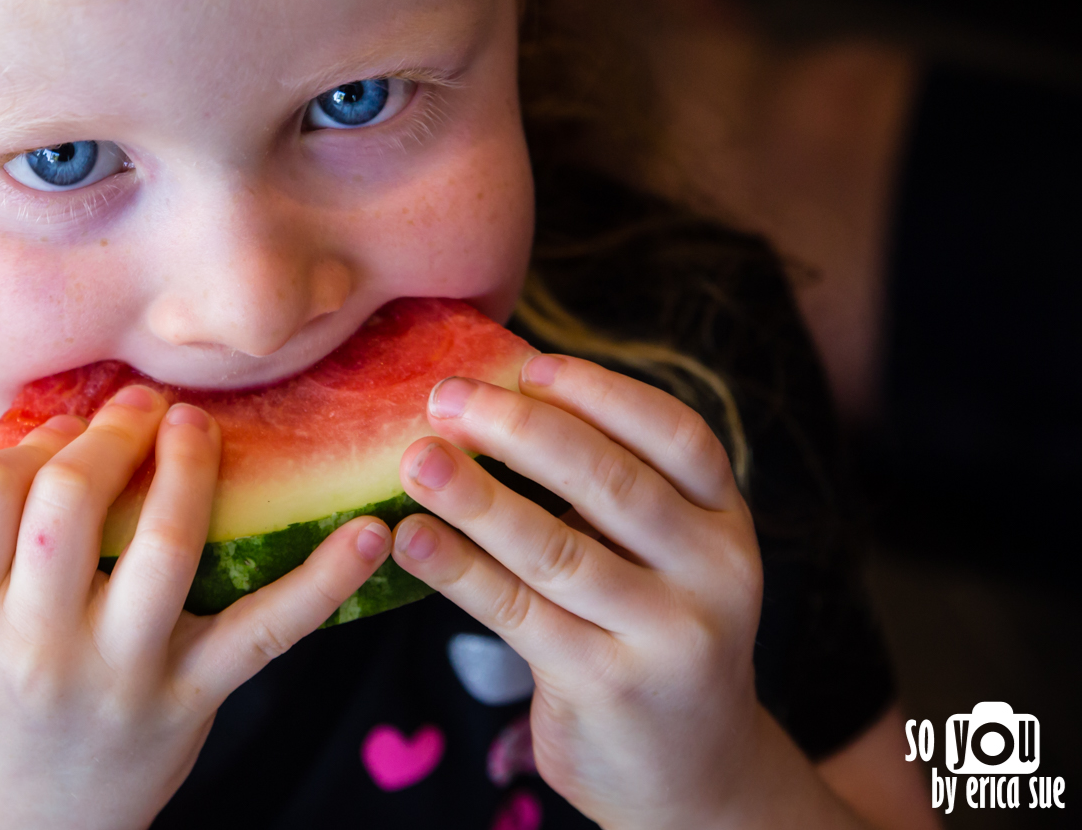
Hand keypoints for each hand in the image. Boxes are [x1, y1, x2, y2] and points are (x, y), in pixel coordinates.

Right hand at [0, 384, 390, 829]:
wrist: (21, 826)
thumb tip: (56, 421)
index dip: (33, 441)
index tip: (64, 427)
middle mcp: (39, 646)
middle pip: (70, 501)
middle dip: (111, 434)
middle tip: (138, 404)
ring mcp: (120, 675)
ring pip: (163, 546)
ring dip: (188, 467)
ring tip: (194, 425)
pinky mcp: (190, 700)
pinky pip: (265, 629)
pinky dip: (324, 580)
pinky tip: (368, 533)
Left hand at [389, 352, 799, 829]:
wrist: (692, 774)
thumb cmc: (649, 632)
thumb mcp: (663, 558)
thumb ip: (609, 491)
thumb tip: (495, 395)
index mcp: (726, 523)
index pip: (678, 437)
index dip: (602, 392)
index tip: (529, 363)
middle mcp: (714, 575)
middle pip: (613, 483)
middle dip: (521, 431)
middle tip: (446, 398)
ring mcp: (667, 637)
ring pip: (557, 549)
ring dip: (477, 497)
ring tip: (416, 460)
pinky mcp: (607, 686)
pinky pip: (518, 612)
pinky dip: (457, 570)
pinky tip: (412, 540)